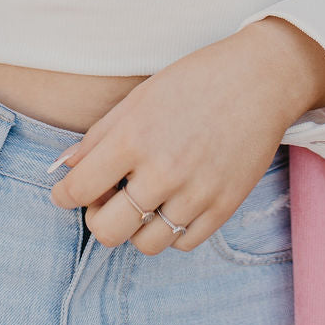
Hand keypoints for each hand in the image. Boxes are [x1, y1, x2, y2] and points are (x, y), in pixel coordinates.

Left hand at [49, 21, 324, 255]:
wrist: (259, 80)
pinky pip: (183, 243)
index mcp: (133, 137)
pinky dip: (170, 231)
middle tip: (104, 201)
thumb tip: (65, 169)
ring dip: (135, 228)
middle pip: (107, 230)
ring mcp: (195, 193)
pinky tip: (171, 204)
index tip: (66, 193)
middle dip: (97, 219)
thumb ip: (99, 136)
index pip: (79, 189)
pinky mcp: (224, 207)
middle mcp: (162, 171)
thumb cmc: (193, 82)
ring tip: (142, 202)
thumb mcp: (138, 98)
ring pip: (145, 243)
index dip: (65, 195)